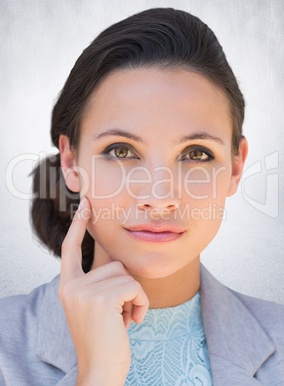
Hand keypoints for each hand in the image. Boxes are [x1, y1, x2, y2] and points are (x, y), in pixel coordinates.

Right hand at [58, 196, 148, 384]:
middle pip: (113, 264)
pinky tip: (133, 321)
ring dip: (134, 296)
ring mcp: (84, 292)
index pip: (70, 249)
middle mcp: (72, 286)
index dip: (78, 225)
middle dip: (125, 287)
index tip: (86, 204)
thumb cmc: (104, 339)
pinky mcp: (102, 299)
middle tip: (120, 313)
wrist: (101, 371)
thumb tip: (119, 262)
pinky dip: (141, 302)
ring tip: (125, 318)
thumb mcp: (94, 307)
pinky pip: (134, 286)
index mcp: (68, 286)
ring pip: (125, 274)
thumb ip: (99, 283)